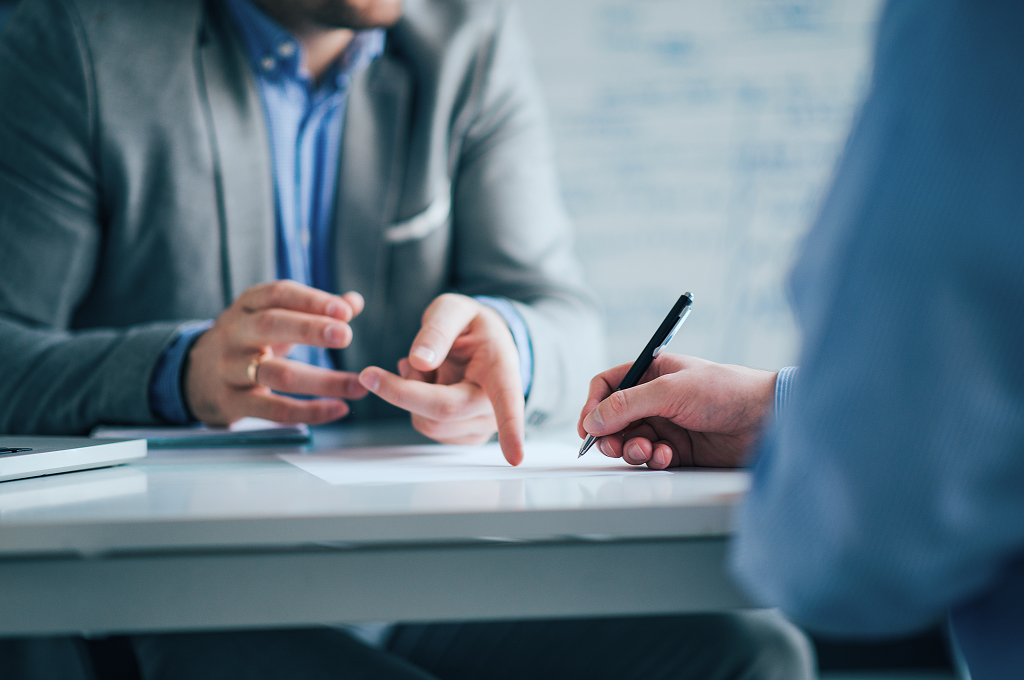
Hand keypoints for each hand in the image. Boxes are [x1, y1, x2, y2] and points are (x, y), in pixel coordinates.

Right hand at [185, 281, 368, 424]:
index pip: (278, 294)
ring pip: (277, 373)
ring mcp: (230, 368)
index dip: (312, 301)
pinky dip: (310, 411)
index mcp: (247, 306)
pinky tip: (338, 408)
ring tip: (358, 385)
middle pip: (270, 325)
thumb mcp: (272, 317)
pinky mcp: (231, 402)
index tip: (345, 310)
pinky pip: (274, 410)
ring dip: (323, 381)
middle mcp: (235, 333)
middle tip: (346, 335)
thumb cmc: (247, 341)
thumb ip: (313, 310)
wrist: (194, 376)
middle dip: (309, 329)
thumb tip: (355, 301)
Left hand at [357, 294, 525, 464]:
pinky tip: (429, 385)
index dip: (511, 430)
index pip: (507, 400)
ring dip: (411, 394)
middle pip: (444, 409)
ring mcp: (483, 425)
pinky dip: (416, 406)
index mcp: (502, 368)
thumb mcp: (454, 309)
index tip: (515, 457)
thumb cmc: (471, 327)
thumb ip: (437, 329)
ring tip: (424, 369)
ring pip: (428, 423)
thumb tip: (420, 361)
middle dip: (402, 390)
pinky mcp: (466, 436)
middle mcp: (497, 403)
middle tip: (383, 369)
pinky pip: (427, 429)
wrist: (482, 344)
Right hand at [577, 354, 776, 468]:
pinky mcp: (679, 450)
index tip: (589, 426)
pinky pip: (651, 458)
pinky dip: (653, 460)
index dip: (594, 405)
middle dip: (611, 434)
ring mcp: (666, 425)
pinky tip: (668, 456)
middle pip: (613, 419)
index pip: (608, 386)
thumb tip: (593, 420)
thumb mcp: (670, 391)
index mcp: (652, 373)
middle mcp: (655, 399)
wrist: (765, 419)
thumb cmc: (725, 391)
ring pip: (630, 441)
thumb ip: (627, 405)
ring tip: (648, 450)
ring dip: (632, 449)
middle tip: (615, 446)